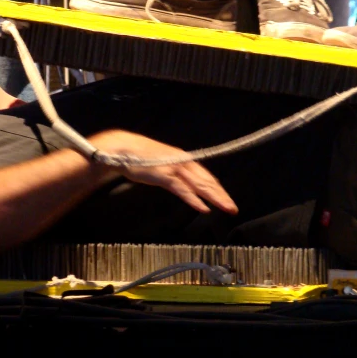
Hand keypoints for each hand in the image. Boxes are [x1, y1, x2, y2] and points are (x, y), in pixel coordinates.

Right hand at [90, 130, 237, 214]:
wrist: (123, 148)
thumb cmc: (140, 156)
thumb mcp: (162, 163)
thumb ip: (173, 172)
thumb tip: (181, 181)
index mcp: (184, 159)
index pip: (205, 176)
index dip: (217, 188)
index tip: (227, 200)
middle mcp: (183, 162)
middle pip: (207, 181)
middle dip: (222, 195)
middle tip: (233, 209)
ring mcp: (174, 168)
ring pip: (200, 185)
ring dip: (215, 198)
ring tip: (226, 209)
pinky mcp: (164, 176)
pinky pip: (182, 189)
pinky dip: (194, 199)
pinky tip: (203, 208)